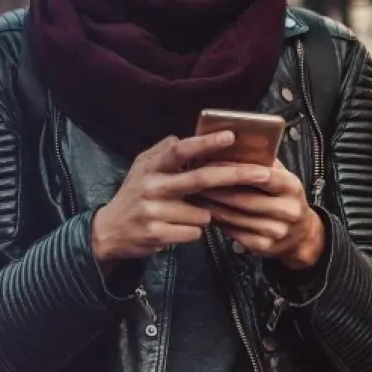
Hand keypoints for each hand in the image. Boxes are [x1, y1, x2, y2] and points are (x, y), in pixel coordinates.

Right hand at [90, 133, 272, 262]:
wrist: (109, 231)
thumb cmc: (134, 195)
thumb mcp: (141, 167)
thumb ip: (162, 151)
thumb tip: (182, 137)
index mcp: (151, 167)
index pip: (181, 150)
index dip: (206, 143)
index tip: (231, 136)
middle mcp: (152, 187)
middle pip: (202, 179)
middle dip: (235, 175)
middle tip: (262, 172)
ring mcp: (155, 212)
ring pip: (203, 213)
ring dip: (205, 214)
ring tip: (184, 214)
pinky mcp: (159, 235)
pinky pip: (195, 232)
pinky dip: (193, 231)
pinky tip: (177, 228)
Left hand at [194, 160, 325, 269]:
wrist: (302, 235)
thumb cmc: (285, 197)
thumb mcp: (283, 177)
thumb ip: (263, 163)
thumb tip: (233, 145)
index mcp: (292, 187)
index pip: (262, 176)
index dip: (235, 170)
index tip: (211, 164)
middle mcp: (287, 210)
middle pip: (244, 199)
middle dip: (216, 190)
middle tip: (193, 181)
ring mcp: (276, 231)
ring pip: (236, 217)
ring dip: (212, 206)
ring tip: (194, 195)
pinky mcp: (264, 247)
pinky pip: (235, 233)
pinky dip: (218, 222)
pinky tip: (206, 213)